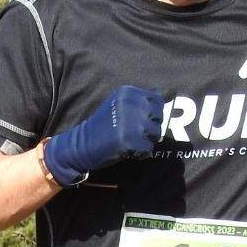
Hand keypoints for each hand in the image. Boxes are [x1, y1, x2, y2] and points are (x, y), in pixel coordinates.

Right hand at [43, 86, 165, 187]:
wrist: (82, 144)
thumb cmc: (103, 126)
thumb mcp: (120, 104)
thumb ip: (139, 101)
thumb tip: (164, 95)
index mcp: (129, 93)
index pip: (158, 100)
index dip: (154, 113)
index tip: (143, 121)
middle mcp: (131, 104)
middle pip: (158, 117)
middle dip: (151, 128)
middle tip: (137, 134)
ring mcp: (130, 122)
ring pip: (156, 134)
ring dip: (147, 141)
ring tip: (133, 142)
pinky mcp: (129, 140)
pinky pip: (148, 149)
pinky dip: (141, 153)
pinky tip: (130, 151)